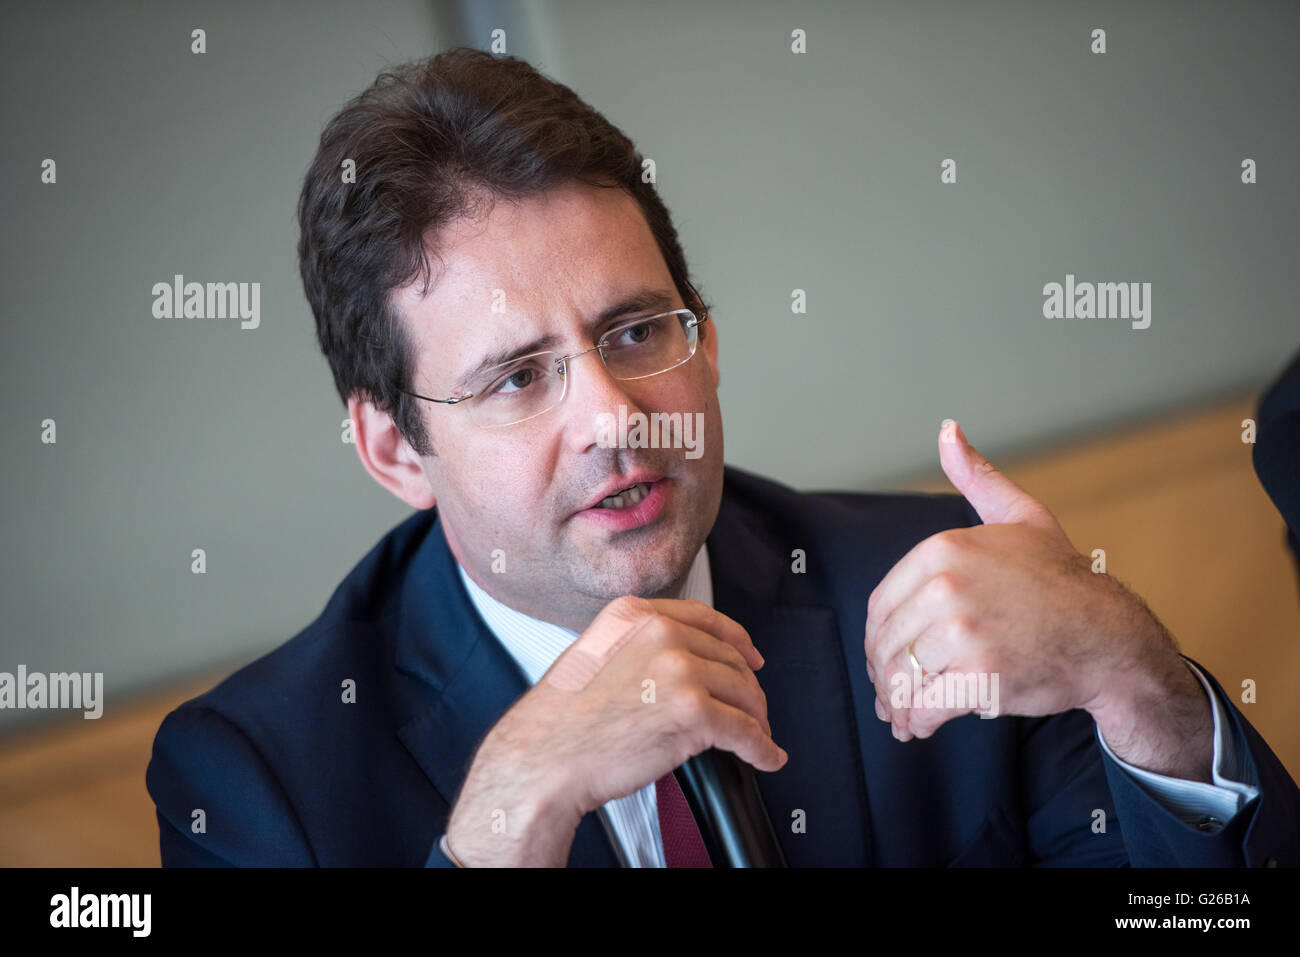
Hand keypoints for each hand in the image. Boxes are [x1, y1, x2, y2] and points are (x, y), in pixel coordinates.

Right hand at [445, 596, 786, 865]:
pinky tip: (766, 756)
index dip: (737, 641)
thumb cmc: (560, 720)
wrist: (542, 758)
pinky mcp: (693, 710)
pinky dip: (762, 748)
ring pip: (742, 692)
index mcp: (635, 614)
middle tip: (753, 709)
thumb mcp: (596, 655)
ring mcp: (679, 669)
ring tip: (759, 737)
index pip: (705, 618)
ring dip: (757, 720)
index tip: (751, 656)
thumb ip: (638, 646)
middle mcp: (661, 633)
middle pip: (729, 658)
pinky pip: (744, 731)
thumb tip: (681, 661)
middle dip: (747, 688)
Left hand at [864, 419, 1184, 745]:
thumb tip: (947, 429)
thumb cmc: (1062, 580)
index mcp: (942, 550)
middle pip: (886, 644)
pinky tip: (919, 726)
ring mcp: (962, 632)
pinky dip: (915, 722)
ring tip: (901, 714)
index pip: (880, 606)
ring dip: (894, 703)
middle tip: (890, 691)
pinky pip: (923, 706)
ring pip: (900, 677)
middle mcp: (946, 587)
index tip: (887, 654)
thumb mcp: (1020, 517)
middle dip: (883, 674)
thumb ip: (977, 476)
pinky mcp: (979, 676)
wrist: (1110, 637)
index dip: (880, 637)